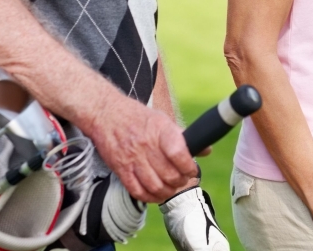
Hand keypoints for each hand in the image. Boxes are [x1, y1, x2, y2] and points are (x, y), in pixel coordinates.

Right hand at [84, 93, 198, 202]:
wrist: (105, 114)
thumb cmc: (137, 117)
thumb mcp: (162, 120)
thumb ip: (183, 137)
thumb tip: (206, 149)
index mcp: (160, 130)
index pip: (179, 154)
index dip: (189, 167)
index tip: (192, 170)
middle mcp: (146, 145)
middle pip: (169, 174)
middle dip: (181, 182)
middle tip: (183, 181)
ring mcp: (132, 159)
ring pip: (155, 186)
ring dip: (167, 192)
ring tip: (171, 188)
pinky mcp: (120, 169)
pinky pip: (137, 191)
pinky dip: (150, 198)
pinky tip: (156, 194)